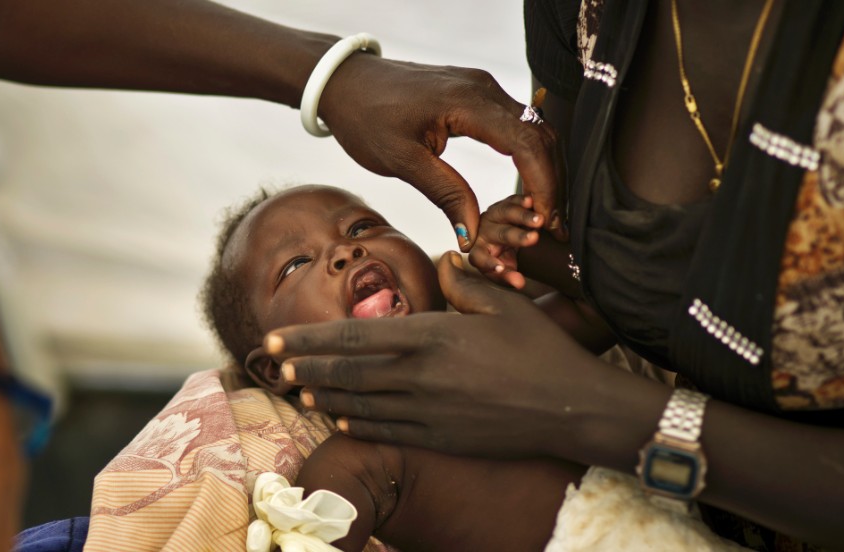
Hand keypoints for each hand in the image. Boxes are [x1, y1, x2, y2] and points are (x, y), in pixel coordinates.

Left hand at [265, 252, 602, 457]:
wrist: (573, 408)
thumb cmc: (541, 350)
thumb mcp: (504, 302)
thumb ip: (463, 280)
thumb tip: (440, 260)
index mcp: (431, 336)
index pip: (354, 335)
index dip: (309, 337)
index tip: (276, 337)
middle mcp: (420, 376)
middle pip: (346, 371)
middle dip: (304, 365)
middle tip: (270, 363)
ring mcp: (427, 411)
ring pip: (359, 403)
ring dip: (324, 395)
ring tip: (297, 388)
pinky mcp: (440, 438)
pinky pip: (387, 430)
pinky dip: (357, 423)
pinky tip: (339, 417)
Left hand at [319, 55, 565, 250]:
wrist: (345, 83)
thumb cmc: (365, 117)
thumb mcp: (402, 161)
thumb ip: (444, 194)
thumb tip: (473, 234)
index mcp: (468, 102)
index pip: (527, 145)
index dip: (544, 185)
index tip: (545, 220)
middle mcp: (483, 88)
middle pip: (540, 137)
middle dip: (552, 182)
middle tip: (553, 226)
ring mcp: (482, 87)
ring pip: (533, 130)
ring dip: (544, 170)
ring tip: (543, 212)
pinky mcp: (477, 94)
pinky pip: (517, 124)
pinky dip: (529, 156)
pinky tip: (527, 185)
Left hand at [469, 194, 543, 289]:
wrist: (509, 236)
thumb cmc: (503, 255)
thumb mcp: (506, 267)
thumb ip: (510, 276)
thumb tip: (519, 284)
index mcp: (479, 250)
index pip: (479, 258)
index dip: (489, 263)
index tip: (501, 268)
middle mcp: (484, 231)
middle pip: (499, 234)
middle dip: (517, 236)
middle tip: (533, 238)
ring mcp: (493, 215)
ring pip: (506, 214)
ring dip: (523, 217)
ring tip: (539, 220)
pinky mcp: (504, 203)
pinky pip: (512, 200)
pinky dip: (521, 201)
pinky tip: (531, 201)